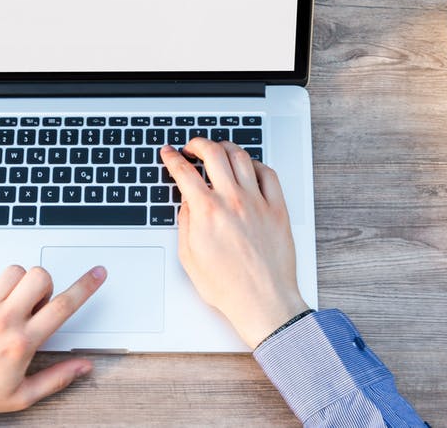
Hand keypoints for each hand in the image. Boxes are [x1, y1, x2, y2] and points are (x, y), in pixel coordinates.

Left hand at [0, 265, 106, 423]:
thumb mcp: (21, 396)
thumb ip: (57, 378)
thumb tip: (84, 367)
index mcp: (21, 343)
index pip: (62, 307)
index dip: (86, 286)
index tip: (97, 274)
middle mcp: (2, 320)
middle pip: (39, 277)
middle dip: (44, 285)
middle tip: (34, 303)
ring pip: (13, 271)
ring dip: (18, 283)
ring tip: (8, 303)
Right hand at [160, 139, 308, 348]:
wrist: (263, 303)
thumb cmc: (228, 287)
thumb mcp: (189, 257)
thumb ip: (185, 223)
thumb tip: (187, 202)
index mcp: (207, 212)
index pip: (184, 172)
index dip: (172, 158)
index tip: (169, 153)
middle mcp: (232, 201)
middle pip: (213, 153)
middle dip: (198, 143)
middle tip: (192, 147)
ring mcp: (257, 202)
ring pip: (241, 157)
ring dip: (226, 147)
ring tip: (219, 150)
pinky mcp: (277, 209)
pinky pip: (268, 174)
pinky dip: (256, 164)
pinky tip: (249, 168)